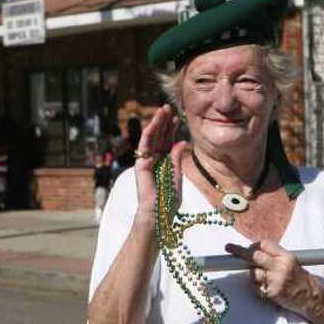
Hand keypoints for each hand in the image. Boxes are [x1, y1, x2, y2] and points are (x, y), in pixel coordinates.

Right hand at [133, 104, 186, 225]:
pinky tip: (154, 123)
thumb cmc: (167, 203)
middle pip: (159, 137)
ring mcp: (146, 162)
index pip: (167, 142)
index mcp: (163, 163)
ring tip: (162, 109)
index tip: (177, 117)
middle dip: (163, 122)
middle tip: (168, 107)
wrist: (158, 217)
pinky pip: (144, 147)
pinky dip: (148, 134)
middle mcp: (154, 160)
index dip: (171, 129)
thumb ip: (177, 160)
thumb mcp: (176, 177)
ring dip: (156, 123)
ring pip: (151, 138)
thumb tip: (181, 142)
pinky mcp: (141, 166)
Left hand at [224, 239, 314, 316]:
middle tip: (229, 248)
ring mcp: (276, 281)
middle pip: (255, 256)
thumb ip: (274, 257)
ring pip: (253, 273)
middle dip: (240, 252)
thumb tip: (252, 251)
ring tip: (264, 278)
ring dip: (252, 275)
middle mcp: (281, 267)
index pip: (265, 244)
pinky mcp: (272, 293)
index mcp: (287, 257)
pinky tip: (266, 288)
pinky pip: (256, 287)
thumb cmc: (300, 279)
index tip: (247, 247)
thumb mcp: (291, 262)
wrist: (312, 298)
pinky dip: (257, 287)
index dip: (254, 245)